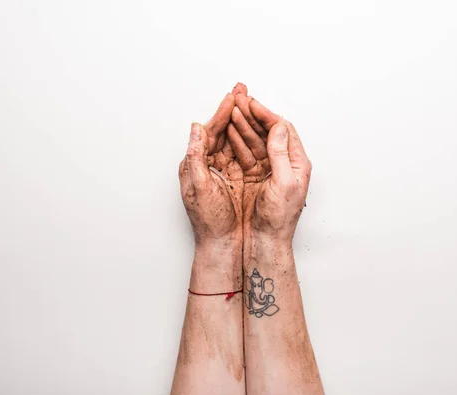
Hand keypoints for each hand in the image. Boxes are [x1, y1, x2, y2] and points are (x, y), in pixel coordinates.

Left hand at [178, 93, 243, 247]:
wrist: (223, 243)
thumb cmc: (208, 220)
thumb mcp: (197, 187)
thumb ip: (195, 156)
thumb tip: (194, 128)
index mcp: (198, 162)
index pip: (211, 131)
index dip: (222, 112)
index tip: (233, 96)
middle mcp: (212, 163)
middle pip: (225, 130)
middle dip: (235, 108)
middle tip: (242, 88)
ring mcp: (228, 170)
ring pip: (238, 139)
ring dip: (246, 119)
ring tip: (253, 101)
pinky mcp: (242, 178)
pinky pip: (249, 153)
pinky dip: (254, 138)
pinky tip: (261, 127)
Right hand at [228, 84, 311, 242]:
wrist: (265, 241)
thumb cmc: (279, 219)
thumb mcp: (284, 184)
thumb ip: (281, 155)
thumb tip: (278, 128)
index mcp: (298, 163)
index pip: (283, 129)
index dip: (266, 114)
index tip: (251, 103)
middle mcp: (285, 163)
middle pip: (268, 131)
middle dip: (253, 114)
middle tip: (238, 100)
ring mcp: (270, 169)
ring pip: (256, 139)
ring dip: (243, 125)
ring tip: (231, 111)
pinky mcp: (255, 176)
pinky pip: (246, 152)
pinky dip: (237, 140)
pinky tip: (228, 131)